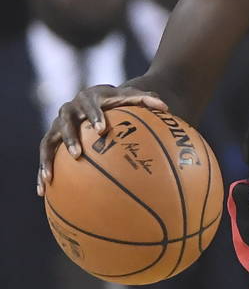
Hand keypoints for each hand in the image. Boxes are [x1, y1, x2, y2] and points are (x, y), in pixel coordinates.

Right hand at [38, 85, 167, 195]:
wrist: (98, 98)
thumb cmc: (120, 100)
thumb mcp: (133, 97)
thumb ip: (148, 100)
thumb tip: (166, 107)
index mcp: (89, 98)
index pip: (90, 105)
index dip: (95, 117)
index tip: (102, 130)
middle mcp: (70, 110)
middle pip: (65, 122)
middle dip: (70, 137)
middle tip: (77, 154)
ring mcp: (58, 124)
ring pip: (48, 141)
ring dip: (47, 158)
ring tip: (50, 177)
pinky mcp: (51, 138)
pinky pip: (45, 156)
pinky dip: (42, 171)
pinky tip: (43, 191)